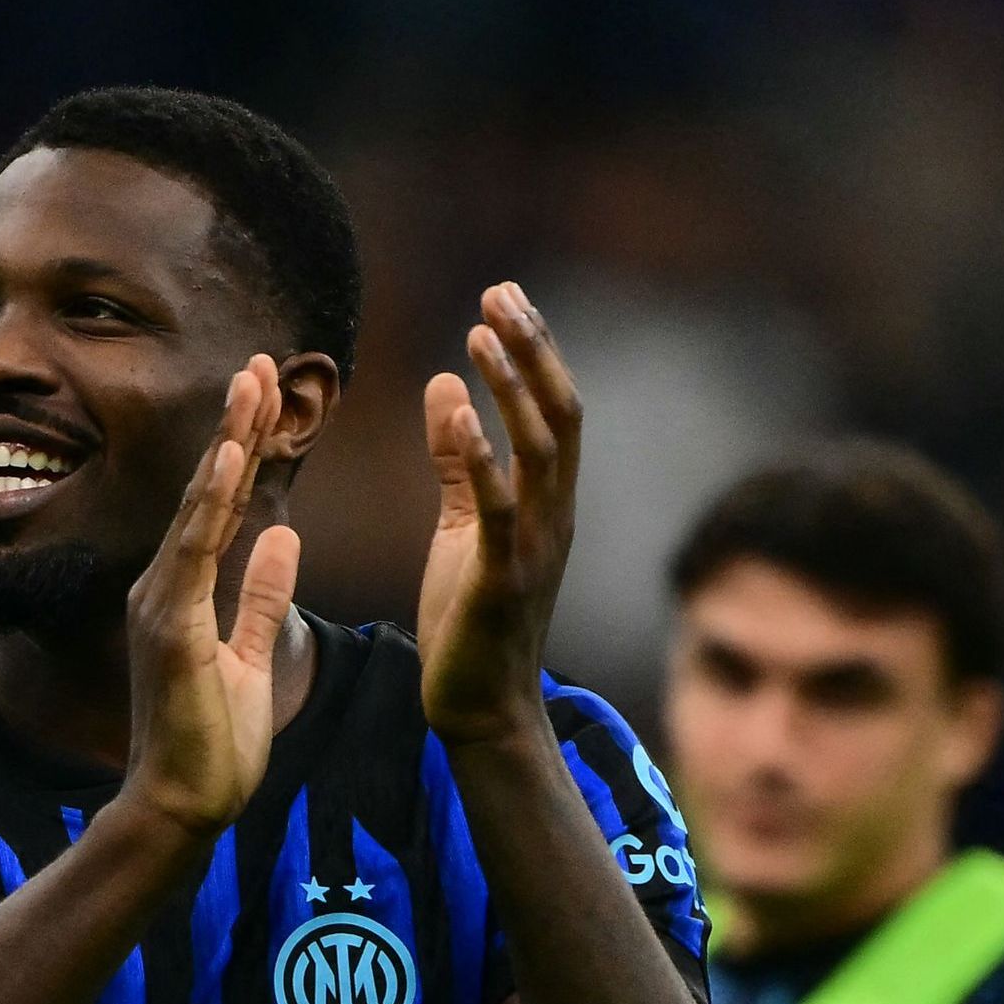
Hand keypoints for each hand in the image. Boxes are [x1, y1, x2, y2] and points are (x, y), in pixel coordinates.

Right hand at [114, 357, 301, 835]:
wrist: (181, 807)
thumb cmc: (213, 746)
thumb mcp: (251, 659)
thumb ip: (261, 597)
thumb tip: (283, 537)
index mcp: (183, 593)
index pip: (222, 505)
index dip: (245, 448)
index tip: (266, 394)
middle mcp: (164, 586)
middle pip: (209, 490)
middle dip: (237, 425)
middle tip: (261, 362)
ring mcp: (161, 602)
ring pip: (202, 506)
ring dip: (229, 444)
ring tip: (252, 385)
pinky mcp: (169, 626)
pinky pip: (196, 551)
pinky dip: (214, 502)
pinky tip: (231, 459)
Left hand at [418, 283, 581, 746]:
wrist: (479, 710)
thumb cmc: (470, 621)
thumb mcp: (462, 528)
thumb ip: (457, 462)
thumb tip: (444, 388)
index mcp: (547, 501)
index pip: (552, 409)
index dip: (533, 351)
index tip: (502, 297)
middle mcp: (555, 515)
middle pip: (558, 413)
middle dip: (532, 350)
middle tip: (500, 293)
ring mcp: (536, 547)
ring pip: (539, 450)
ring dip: (512, 387)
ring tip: (480, 334)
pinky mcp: (502, 579)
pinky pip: (501, 510)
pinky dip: (484, 460)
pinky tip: (462, 417)